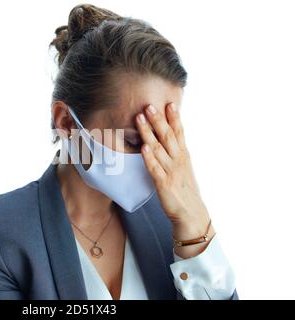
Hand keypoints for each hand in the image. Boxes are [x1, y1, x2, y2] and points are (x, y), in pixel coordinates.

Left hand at [135, 102, 213, 257]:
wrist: (191, 215)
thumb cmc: (185, 191)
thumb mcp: (184, 169)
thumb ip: (175, 154)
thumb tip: (167, 141)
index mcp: (184, 156)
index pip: (179, 133)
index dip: (174, 118)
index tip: (169, 103)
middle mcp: (178, 160)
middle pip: (168, 136)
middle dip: (158, 120)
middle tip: (149, 105)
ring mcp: (171, 171)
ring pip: (158, 148)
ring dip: (148, 132)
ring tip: (140, 118)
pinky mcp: (163, 184)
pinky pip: (154, 168)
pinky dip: (149, 157)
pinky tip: (143, 147)